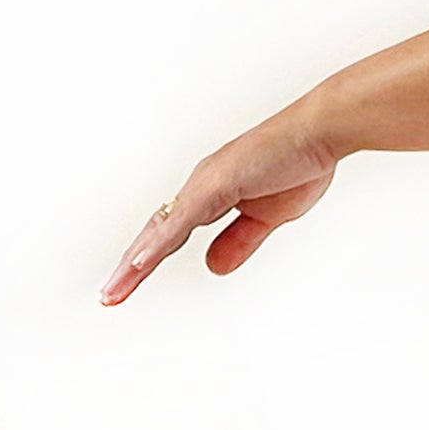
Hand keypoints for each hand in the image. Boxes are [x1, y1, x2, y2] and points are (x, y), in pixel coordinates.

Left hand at [100, 96, 338, 304]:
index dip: (150, 258)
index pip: (171, 234)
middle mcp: (200, 189)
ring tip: (115, 289)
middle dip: (132, 267)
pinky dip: (159, 242)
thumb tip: (213, 266)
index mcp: (211, 196)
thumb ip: (239, 242)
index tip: (132, 281)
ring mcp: (205, 186)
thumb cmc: (298, 163)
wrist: (317, 135)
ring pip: (161, 230)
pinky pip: (182, 220)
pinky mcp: (215, 185)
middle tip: (110, 294)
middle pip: (157, 234)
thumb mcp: (266, 218)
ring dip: (136, 262)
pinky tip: (141, 261)